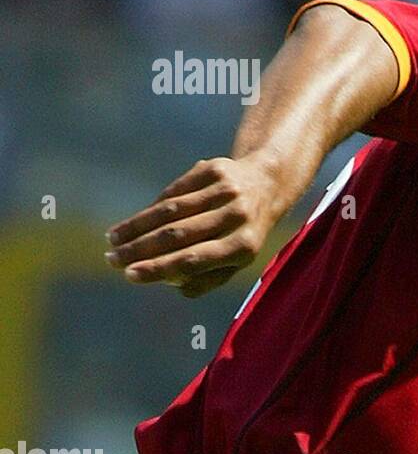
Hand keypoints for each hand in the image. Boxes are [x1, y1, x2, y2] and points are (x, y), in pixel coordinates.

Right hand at [105, 155, 283, 297]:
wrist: (268, 183)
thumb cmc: (246, 231)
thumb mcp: (238, 259)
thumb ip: (209, 277)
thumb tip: (171, 284)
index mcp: (244, 246)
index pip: (193, 260)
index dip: (158, 268)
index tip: (129, 275)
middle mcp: (236, 216)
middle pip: (178, 235)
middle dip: (139, 249)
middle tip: (112, 259)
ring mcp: (225, 191)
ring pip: (171, 210)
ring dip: (136, 227)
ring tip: (113, 239)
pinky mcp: (213, 170)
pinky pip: (175, 192)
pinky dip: (152, 209)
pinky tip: (133, 223)